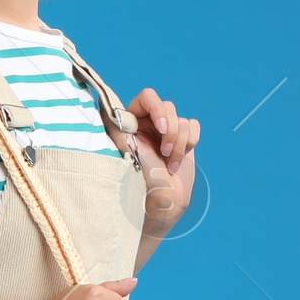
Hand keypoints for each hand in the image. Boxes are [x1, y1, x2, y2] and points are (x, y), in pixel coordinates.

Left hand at [125, 88, 199, 228]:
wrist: (162, 203)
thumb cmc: (139, 182)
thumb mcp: (125, 153)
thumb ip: (117, 129)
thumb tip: (105, 108)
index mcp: (132, 122)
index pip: (147, 97)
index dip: (157, 108)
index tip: (161, 129)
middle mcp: (149, 123)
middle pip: (169, 107)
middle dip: (172, 133)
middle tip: (165, 153)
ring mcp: (167, 131)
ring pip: (183, 120)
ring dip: (180, 144)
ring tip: (170, 163)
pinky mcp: (183, 139)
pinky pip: (194, 126)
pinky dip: (191, 142)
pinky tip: (179, 159)